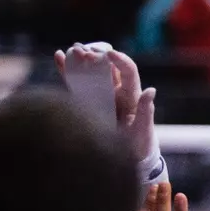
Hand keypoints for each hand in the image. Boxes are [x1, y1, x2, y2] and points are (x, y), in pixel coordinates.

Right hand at [55, 43, 162, 176]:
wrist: (126, 160)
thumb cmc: (138, 146)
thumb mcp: (142, 131)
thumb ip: (145, 111)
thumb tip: (151, 90)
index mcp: (131, 95)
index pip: (128, 71)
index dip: (120, 60)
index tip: (110, 54)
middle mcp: (117, 91)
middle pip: (107, 65)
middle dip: (97, 54)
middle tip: (84, 52)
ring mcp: (101, 94)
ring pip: (91, 70)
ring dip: (81, 58)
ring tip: (71, 50)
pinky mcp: (87, 101)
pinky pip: (76, 83)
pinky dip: (67, 69)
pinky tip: (59, 56)